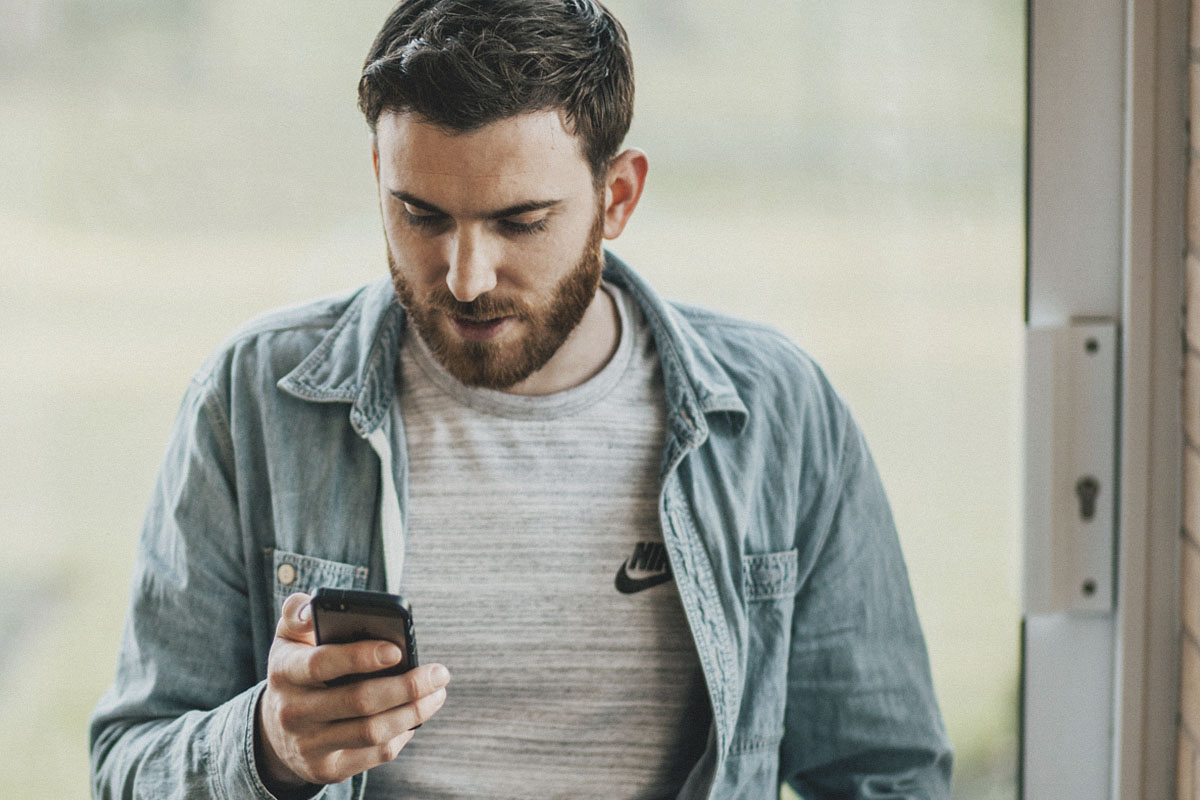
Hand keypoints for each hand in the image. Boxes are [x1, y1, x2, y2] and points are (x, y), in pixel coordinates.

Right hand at [254, 592, 449, 791]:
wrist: (275, 730)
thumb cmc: (297, 669)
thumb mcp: (289, 638)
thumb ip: (299, 613)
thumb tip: (313, 607)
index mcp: (285, 671)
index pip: (322, 663)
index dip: (361, 656)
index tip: (398, 650)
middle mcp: (293, 712)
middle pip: (359, 701)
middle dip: (407, 686)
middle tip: (439, 673)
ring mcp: (309, 745)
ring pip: (372, 731)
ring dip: (414, 712)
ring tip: (438, 693)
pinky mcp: (327, 769)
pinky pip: (374, 754)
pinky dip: (402, 733)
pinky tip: (416, 716)